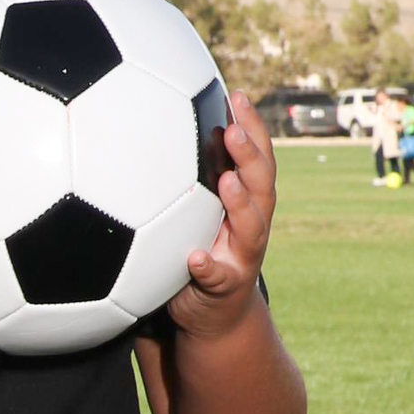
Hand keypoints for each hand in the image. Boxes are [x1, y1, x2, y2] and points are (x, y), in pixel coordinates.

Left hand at [169, 90, 277, 339]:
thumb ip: (186, 181)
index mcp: (246, 202)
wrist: (213, 316)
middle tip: (233, 129)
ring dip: (241, 203)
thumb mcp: (195, 215)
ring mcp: (243, 256)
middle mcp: (252, 225)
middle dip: (251, 155)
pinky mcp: (226, 287)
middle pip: (262, 184)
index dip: (251, 127)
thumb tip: (152, 130)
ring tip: (228, 182)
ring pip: (252, 226)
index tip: (235, 97)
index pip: (256, 157)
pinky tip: (194, 258)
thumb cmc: (199, 252)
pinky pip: (218, 276)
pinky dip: (208, 267)